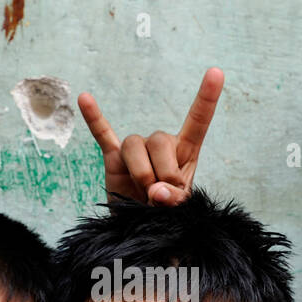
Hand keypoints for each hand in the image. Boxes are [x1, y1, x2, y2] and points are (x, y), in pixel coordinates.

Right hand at [78, 67, 223, 204]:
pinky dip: (94, 118)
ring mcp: (136, 151)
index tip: (216, 72)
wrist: (142, 229)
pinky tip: (84, 98)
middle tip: (161, 197)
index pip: (198, 120)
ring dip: (140, 172)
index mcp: (185, 151)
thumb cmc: (166, 214)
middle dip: (163, 172)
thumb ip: (174, 201)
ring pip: (134, 145)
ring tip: (142, 193)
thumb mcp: (180, 209)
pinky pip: (102, 135)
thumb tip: (156, 191)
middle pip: (159, 140)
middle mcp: (160, 145)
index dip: (207, 97)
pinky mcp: (114, 159)